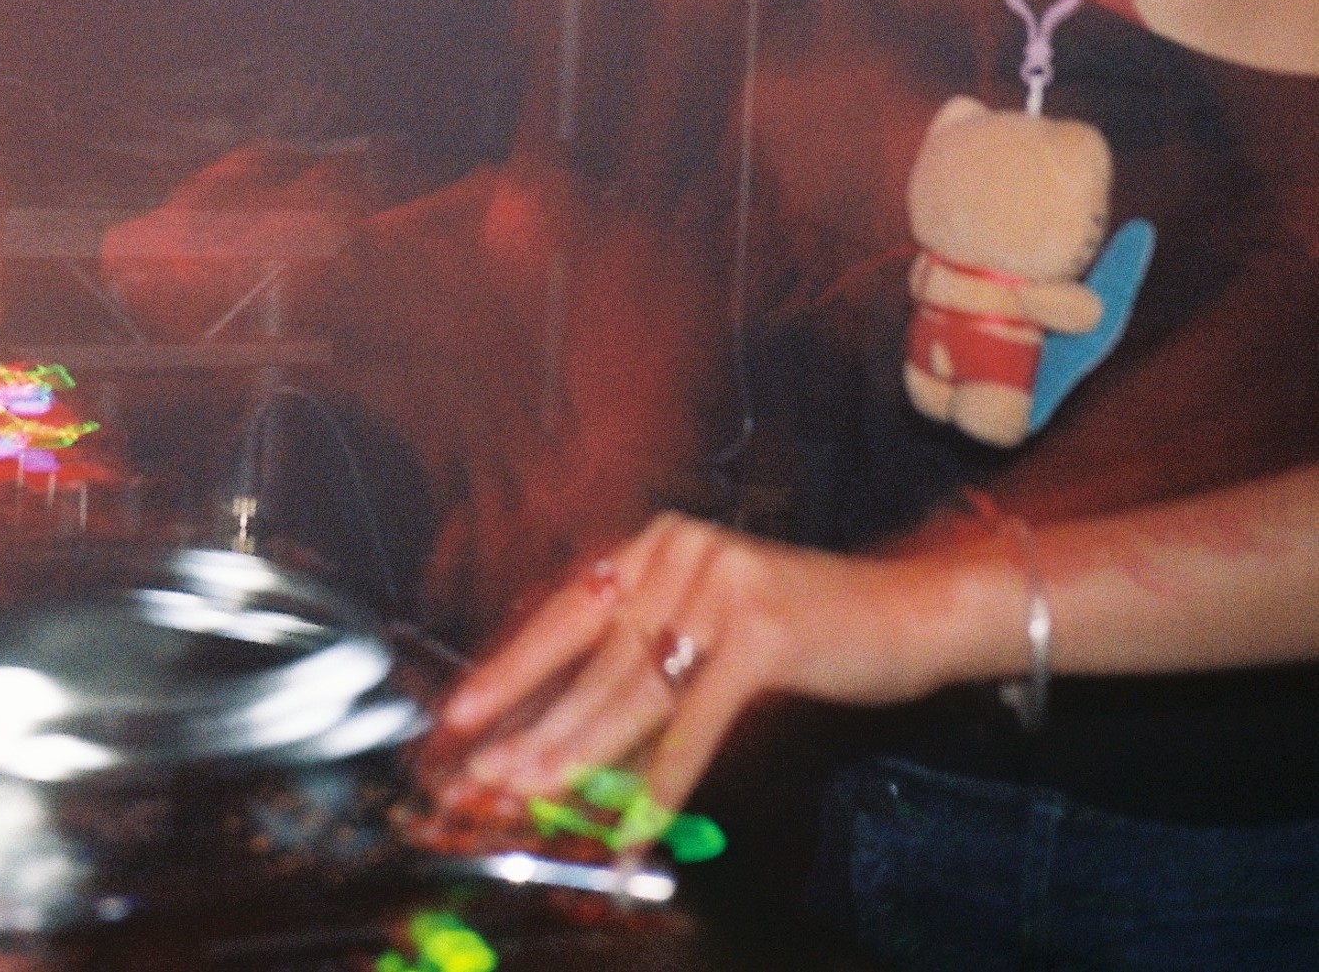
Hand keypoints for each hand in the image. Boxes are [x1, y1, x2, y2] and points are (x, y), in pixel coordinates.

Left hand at [436, 511, 999, 818]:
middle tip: (484, 777)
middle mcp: (680, 552)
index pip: (567, 609)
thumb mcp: (714, 632)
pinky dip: (660, 784)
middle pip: (592, 658)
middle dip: (535, 726)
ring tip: (535, 800)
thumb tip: (568, 735)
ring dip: (580, 757)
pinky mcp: (760, 634)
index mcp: (660, 543)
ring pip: (634, 693)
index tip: (460, 714)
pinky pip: (694, 725)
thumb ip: (648, 664)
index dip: (512, 667)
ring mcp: (719, 587)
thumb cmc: (806, 631)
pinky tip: (633, 828)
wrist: (909, 611)